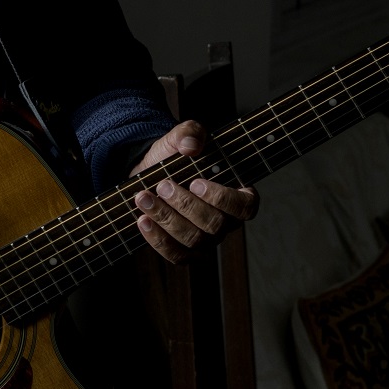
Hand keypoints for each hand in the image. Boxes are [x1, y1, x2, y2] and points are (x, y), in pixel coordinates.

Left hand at [127, 120, 257, 262]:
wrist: (150, 174)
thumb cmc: (174, 157)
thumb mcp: (181, 137)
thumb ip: (190, 133)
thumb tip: (191, 146)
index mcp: (238, 195)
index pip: (245, 207)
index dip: (223, 198)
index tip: (196, 182)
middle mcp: (226, 222)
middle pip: (214, 225)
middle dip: (185, 205)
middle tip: (163, 185)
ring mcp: (207, 241)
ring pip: (194, 240)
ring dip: (166, 219)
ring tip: (144, 198)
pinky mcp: (186, 253)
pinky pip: (177, 256)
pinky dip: (158, 240)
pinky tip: (142, 220)